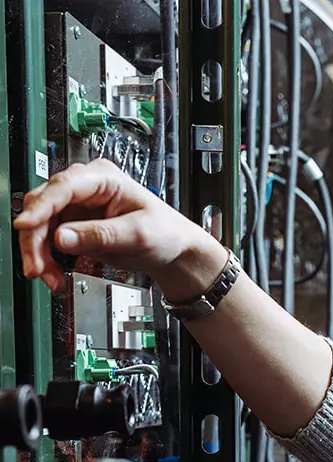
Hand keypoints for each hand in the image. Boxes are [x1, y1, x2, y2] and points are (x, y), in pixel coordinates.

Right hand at [15, 159, 225, 299]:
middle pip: (42, 206)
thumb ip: (100, 235)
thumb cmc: (166, 233)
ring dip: (39, 254)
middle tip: (36, 267)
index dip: (40, 207)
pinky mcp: (74, 227)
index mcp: (103, 178)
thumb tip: (61, 237)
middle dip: (35, 239)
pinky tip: (55, 275)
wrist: (173, 251)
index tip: (25, 226)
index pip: (62, 187)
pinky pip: (48, 241)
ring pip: (40, 226)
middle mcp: (84, 189)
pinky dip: (48, 260)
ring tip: (50, 278)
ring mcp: (77, 208)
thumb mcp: (137, 234)